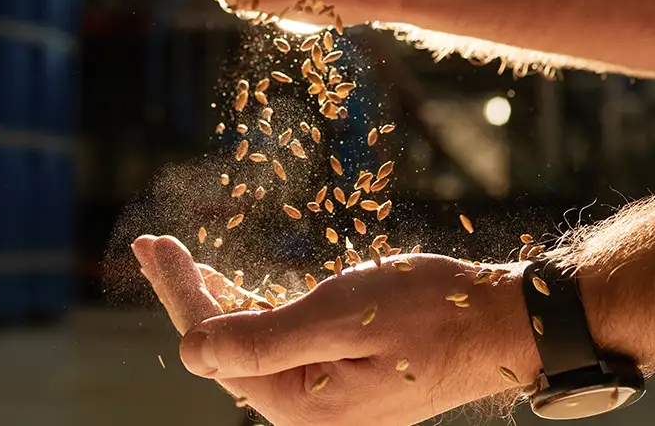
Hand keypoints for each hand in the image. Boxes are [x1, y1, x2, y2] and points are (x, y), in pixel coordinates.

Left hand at [132, 235, 540, 425]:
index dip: (180, 292)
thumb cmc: (431, 314)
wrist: (504, 325)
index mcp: (299, 402)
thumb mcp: (341, 316)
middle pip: (225, 346)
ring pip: (249, 343)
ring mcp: (324, 395)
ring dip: (216, 299)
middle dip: (187, 293)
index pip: (215, 344)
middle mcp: (305, 409)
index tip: (153, 246)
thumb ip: (263, 338)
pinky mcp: (341, 377)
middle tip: (151, 246)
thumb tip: (191, 351)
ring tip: (179, 260)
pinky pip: (281, 344)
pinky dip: (253, 309)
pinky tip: (233, 287)